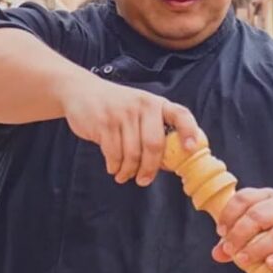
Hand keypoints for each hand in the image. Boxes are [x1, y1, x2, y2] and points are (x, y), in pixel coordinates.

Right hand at [59, 72, 201, 186]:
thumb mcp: (139, 110)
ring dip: (129, 170)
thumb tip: (168, 163)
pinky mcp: (104, 122)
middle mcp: (142, 106)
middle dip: (150, 168)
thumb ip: (154, 130)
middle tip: (144, 181)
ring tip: (125, 175)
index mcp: (156, 104)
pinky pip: (114, 153)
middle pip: (154, 144)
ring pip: (132, 153)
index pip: (180, 114)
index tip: (190, 149)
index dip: (189, 131)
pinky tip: (114, 168)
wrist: (81, 91)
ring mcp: (122, 113)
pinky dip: (115, 166)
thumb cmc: (116, 107)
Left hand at [212, 188, 272, 272]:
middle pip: (258, 216)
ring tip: (243, 259)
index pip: (244, 199)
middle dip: (239, 234)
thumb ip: (238, 235)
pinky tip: (269, 264)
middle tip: (230, 249)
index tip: (221, 231)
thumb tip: (218, 253)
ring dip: (257, 249)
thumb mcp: (261, 220)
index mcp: (268, 196)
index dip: (229, 215)